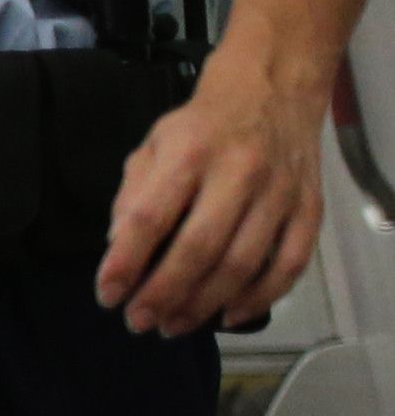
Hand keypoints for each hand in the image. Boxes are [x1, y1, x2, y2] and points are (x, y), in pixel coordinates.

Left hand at [99, 49, 329, 334]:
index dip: (125, 263)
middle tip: (139, 322)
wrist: (273, 90)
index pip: (150, 218)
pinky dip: (260, 298)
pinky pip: (290, 264)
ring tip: (174, 325)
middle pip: (199, 249)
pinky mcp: (309, 209)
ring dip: (204, 304)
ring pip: (243, 264)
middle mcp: (238, 174)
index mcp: (189, 154)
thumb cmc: (203, 126)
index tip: (107, 295)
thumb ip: (134, 196)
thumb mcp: (154, 146)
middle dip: (164, 294)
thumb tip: (117, 248)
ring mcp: (279, 194)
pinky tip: (229, 316)